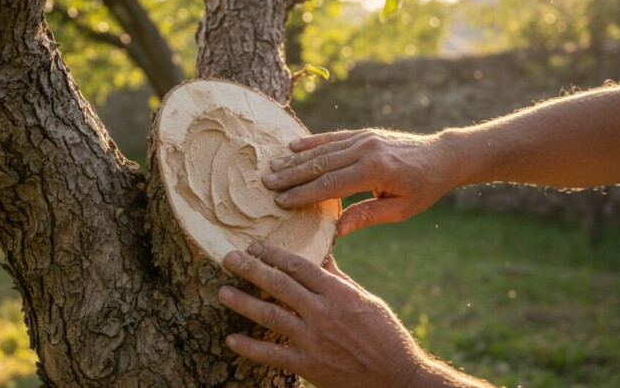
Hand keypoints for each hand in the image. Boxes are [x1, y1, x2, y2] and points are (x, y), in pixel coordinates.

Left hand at [218, 242, 421, 387]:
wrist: (396, 378)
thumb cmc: (385, 336)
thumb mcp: (366, 301)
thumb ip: (339, 279)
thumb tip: (322, 255)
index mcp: (340, 294)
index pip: (300, 267)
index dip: (274, 254)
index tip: (255, 245)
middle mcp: (324, 314)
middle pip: (280, 286)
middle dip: (251, 270)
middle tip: (229, 258)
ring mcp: (314, 341)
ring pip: (271, 316)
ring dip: (244, 303)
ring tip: (223, 291)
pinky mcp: (309, 365)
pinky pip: (272, 355)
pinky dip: (250, 347)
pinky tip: (231, 339)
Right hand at [262, 129, 456, 233]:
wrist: (442, 156)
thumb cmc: (423, 188)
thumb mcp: (402, 210)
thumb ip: (368, 216)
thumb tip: (338, 230)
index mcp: (375, 171)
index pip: (332, 184)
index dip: (305, 193)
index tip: (282, 202)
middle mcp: (366, 150)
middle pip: (320, 164)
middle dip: (291, 175)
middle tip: (265, 184)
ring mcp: (363, 138)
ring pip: (322, 150)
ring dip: (295, 160)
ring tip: (271, 168)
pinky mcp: (363, 133)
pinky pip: (332, 137)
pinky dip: (310, 142)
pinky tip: (291, 147)